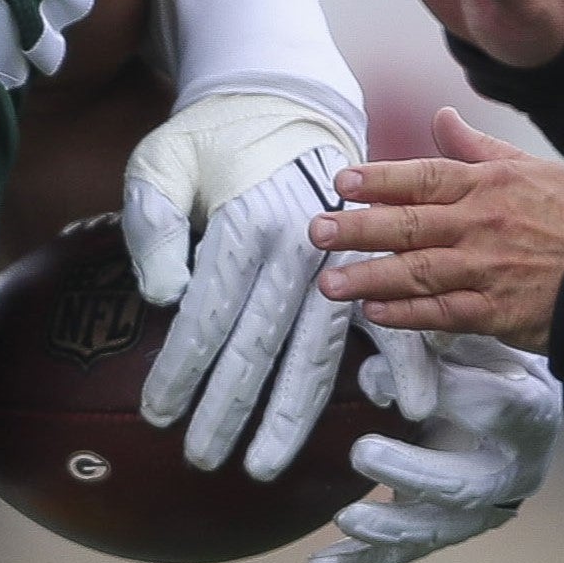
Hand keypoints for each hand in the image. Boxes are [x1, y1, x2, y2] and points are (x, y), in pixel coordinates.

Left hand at [125, 91, 438, 475]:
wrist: (284, 98)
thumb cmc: (210, 138)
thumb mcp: (161, 161)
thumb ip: (153, 225)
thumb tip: (165, 298)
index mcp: (240, 224)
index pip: (204, 315)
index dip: (180, 370)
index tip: (158, 416)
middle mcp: (293, 247)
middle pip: (257, 345)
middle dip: (229, 409)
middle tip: (204, 461)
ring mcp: (336, 258)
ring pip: (315, 348)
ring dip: (293, 411)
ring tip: (269, 464)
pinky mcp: (365, 260)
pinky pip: (391, 317)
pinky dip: (405, 364)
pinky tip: (410, 411)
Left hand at [312, 108, 563, 350]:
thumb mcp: (529, 168)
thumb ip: (477, 147)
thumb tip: (440, 119)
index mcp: (488, 186)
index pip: (423, 177)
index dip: (379, 179)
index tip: (342, 182)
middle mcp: (482, 226)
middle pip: (409, 225)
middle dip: (358, 228)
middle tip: (317, 230)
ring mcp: (487, 271)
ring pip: (418, 273)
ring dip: (370, 278)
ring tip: (331, 282)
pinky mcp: (496, 312)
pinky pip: (444, 313)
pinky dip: (409, 314)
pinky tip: (377, 313)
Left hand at [314, 333, 562, 562]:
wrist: (516, 406)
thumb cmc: (488, 361)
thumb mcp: (472, 341)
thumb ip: (430, 351)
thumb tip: (372, 382)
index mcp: (531, 414)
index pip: (498, 406)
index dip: (453, 395)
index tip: (401, 379)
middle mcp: (515, 471)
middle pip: (466, 485)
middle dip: (412, 474)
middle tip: (362, 452)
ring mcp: (482, 511)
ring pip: (435, 530)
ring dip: (386, 528)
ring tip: (345, 517)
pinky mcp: (448, 531)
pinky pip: (404, 553)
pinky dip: (360, 561)